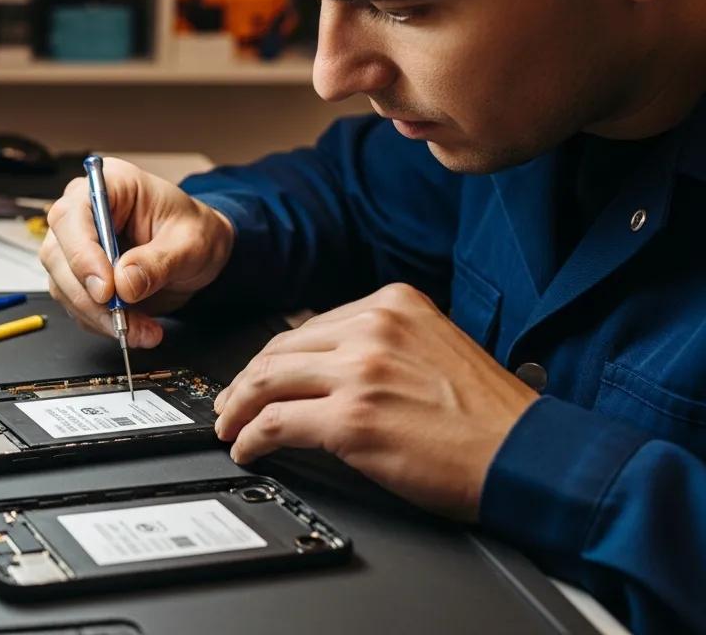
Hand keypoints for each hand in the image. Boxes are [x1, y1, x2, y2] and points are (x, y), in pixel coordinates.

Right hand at [39, 158, 234, 347]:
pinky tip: (135, 329)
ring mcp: (77, 245)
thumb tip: (124, 283)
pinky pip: (77, 305)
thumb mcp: (191, 243)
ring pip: (63, 286)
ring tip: (141, 330)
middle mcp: (84, 213)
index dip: (82, 254)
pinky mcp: (80, 276)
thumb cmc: (194, 232)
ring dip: (98, 316)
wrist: (198, 252)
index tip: (105, 289)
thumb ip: (158, 262)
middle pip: (58, 254)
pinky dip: (103, 323)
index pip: (73, 216)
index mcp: (110, 186)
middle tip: (123, 319)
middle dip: (89, 295)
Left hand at [212, 283, 538, 520]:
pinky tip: (250, 449)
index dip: (272, 358)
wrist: (528, 454)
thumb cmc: (489, 415)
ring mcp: (360, 371)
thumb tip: (323, 362)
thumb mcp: (433, 345)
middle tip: (230, 405)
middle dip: (245, 382)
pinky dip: (253, 437)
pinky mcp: (352, 419)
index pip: (307, 327)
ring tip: (230, 428)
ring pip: (267, 382)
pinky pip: (276, 423)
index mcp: (392, 303)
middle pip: (279, 351)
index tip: (257, 376)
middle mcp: (373, 327)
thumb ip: (380, 343)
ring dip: (239, 409)